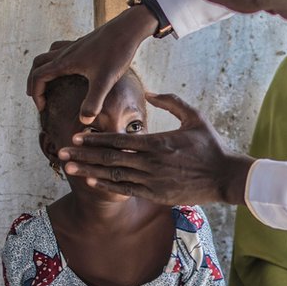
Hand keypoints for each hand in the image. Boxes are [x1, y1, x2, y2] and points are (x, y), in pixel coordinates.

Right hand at [27, 5, 157, 118]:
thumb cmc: (116, 52)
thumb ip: (93, 101)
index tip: (42, 108)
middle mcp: (66, 52)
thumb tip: (84, 121)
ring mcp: (75, 46)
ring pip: (49, 54)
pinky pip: (63, 49)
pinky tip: (70, 67)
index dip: (36, 94)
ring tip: (47, 81)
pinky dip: (58, 59)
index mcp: (65, 61)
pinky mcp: (85, 43)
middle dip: (34, 81)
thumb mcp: (105, 81)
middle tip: (37, 96)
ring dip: (44, 68)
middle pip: (39, 64)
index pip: (39, 76)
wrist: (128, 28)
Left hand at [59, 93, 253, 204]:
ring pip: (113, 175)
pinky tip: (92, 181)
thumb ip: (171, 101)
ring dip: (89, 171)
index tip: (75, 135)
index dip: (93, 138)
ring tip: (69, 168)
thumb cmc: (210, 145)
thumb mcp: (194, 116)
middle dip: (83, 155)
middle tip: (61, 152)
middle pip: (109, 158)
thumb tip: (149, 92)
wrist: (225, 176)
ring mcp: (152, 181)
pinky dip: (108, 185)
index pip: (118, 140)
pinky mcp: (156, 194)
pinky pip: (127, 189)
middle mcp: (150, 162)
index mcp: (157, 142)